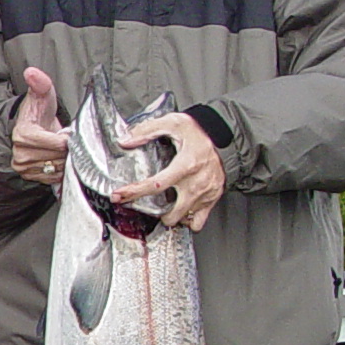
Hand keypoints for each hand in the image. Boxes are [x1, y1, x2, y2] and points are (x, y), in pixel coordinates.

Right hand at [11, 66, 68, 188]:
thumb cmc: (40, 112)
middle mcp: (20, 154)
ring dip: (64, 159)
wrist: (34, 128)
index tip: (67, 132)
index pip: (55, 144)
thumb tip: (31, 72)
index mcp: (23, 135)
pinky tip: (57, 157)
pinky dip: (60, 169)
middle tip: (63, 139)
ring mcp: (24, 168)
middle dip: (66, 149)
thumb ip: (40, 83)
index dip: (66, 139)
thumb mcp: (43, 95)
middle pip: (58, 157)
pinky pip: (54, 178)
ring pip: (57, 168)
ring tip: (60, 148)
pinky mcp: (30, 177)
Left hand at [117, 114, 226, 229]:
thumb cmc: (200, 131)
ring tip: (165, 208)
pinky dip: (189, 219)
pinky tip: (182, 210)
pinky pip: (199, 221)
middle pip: (172, 211)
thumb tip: (126, 140)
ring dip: (172, 216)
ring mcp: (206, 192)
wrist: (225, 135)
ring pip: (185, 218)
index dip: (135, 192)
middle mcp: (197, 182)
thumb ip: (147, 130)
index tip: (119, 195)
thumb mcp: (173, 123)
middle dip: (155, 214)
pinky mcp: (213, 197)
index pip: (156, 185)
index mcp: (186, 165)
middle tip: (144, 206)